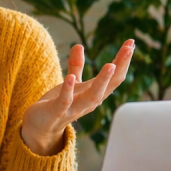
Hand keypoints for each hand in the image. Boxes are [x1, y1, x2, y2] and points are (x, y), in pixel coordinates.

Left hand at [21, 40, 134, 155]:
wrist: (39, 128)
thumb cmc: (57, 105)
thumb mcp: (70, 84)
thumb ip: (76, 66)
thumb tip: (79, 45)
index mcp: (93, 94)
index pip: (114, 77)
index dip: (123, 60)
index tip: (131, 42)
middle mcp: (88, 102)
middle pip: (110, 86)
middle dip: (120, 67)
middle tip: (129, 48)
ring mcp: (73, 109)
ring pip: (92, 97)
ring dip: (102, 81)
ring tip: (111, 64)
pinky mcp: (56, 112)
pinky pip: (64, 102)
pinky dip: (68, 91)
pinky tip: (71, 78)